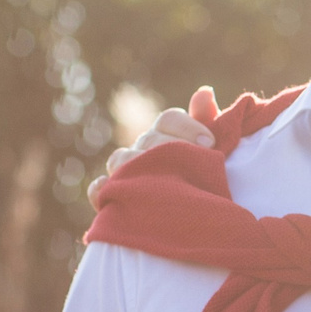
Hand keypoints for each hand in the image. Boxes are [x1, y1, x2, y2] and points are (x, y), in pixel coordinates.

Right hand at [86, 86, 218, 203]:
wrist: (193, 220)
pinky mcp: (112, 198)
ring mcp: (124, 172)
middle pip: (148, 140)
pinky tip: (112, 188)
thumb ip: (207, 120)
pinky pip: (100, 190)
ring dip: (137, 165)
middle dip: (170, 149)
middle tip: (192, 163)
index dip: (187, 127)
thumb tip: (205, 91)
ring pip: (121, 161)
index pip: (169, 119)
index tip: (210, 143)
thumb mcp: (211, 149)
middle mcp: (142, 149)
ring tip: (158, 178)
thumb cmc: (203, 176)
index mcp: (164, 133)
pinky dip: (102, 188)